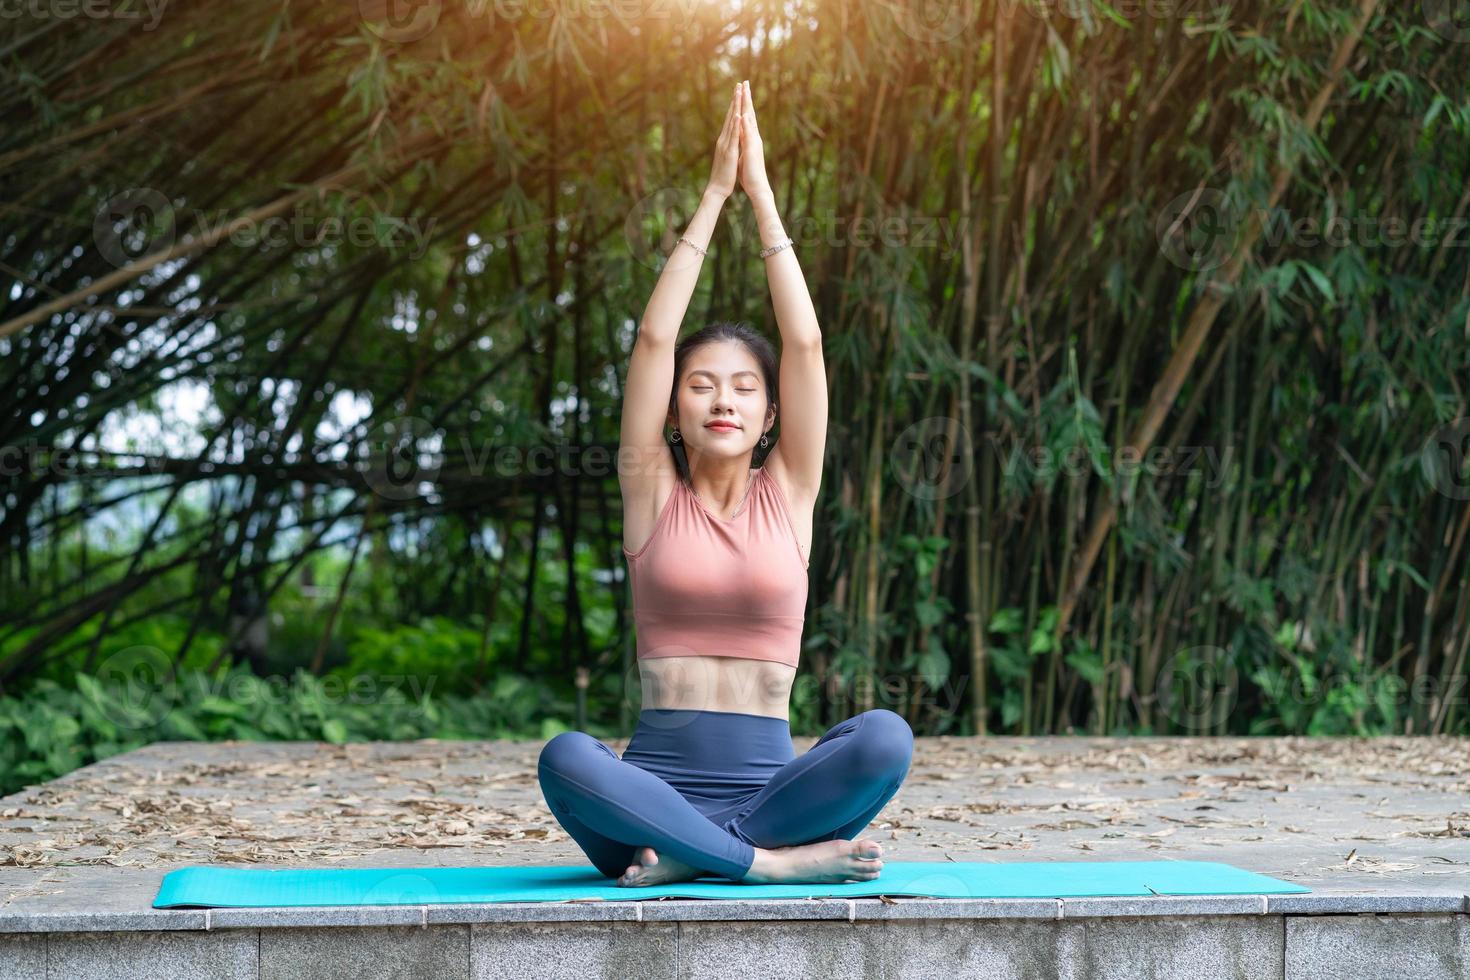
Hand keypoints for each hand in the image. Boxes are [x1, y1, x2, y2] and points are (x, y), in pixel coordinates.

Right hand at [706, 83, 741, 199]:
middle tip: (739, 84)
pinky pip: (733, 136)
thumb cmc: (724, 174)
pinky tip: (737, 114)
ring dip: (735, 106)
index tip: (739, 92)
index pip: (731, 119)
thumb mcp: (727, 156)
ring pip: (731, 122)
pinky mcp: (729, 152)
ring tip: (739, 92)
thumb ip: (729, 146)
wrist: (717, 188)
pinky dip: (735, 124)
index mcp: (725, 140)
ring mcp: (725, 144)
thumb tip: (731, 139)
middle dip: (735, 99)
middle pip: (730, 115)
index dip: (735, 105)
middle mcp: (723, 139)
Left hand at [737, 80, 771, 199]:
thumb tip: (740, 137)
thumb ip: (742, 144)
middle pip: (750, 114)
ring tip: (745, 92)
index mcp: (750, 138)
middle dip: (747, 98)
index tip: (741, 91)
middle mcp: (753, 137)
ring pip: (750, 120)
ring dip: (747, 106)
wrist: (757, 186)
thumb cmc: (749, 173)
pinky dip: (746, 124)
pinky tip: (743, 114)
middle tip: (745, 82)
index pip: (746, 117)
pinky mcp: (752, 150)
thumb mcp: (743, 154)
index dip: (744, 104)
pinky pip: (748, 134)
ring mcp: (754, 142)